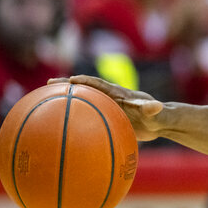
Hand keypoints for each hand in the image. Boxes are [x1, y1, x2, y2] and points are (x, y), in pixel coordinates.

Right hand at [49, 76, 163, 141]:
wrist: (161, 123)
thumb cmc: (160, 116)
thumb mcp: (157, 114)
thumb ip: (155, 110)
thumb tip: (156, 107)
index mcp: (119, 94)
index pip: (100, 84)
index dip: (87, 81)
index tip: (71, 80)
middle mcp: (111, 97)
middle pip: (86, 89)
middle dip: (68, 85)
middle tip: (48, 83)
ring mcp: (108, 106)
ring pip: (84, 101)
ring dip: (67, 99)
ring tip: (46, 99)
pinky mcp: (108, 116)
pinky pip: (88, 116)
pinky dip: (75, 118)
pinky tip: (62, 127)